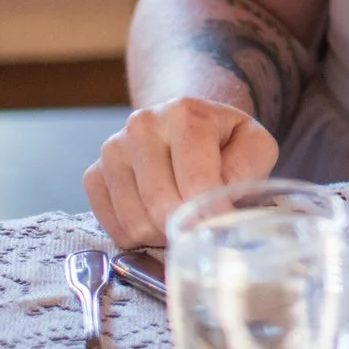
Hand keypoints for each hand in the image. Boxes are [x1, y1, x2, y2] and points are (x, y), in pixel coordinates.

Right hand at [84, 97, 278, 249]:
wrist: (188, 126)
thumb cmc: (225, 142)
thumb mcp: (254, 146)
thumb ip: (247, 170)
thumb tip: (218, 211)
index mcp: (185, 113)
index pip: (195, 184)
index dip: (212, 215)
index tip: (224, 226)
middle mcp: (142, 125)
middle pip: (161, 207)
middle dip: (186, 226)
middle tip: (202, 221)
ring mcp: (113, 149)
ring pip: (134, 223)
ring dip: (161, 234)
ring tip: (179, 214)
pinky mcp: (94, 174)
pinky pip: (113, 228)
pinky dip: (138, 235)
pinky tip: (155, 215)